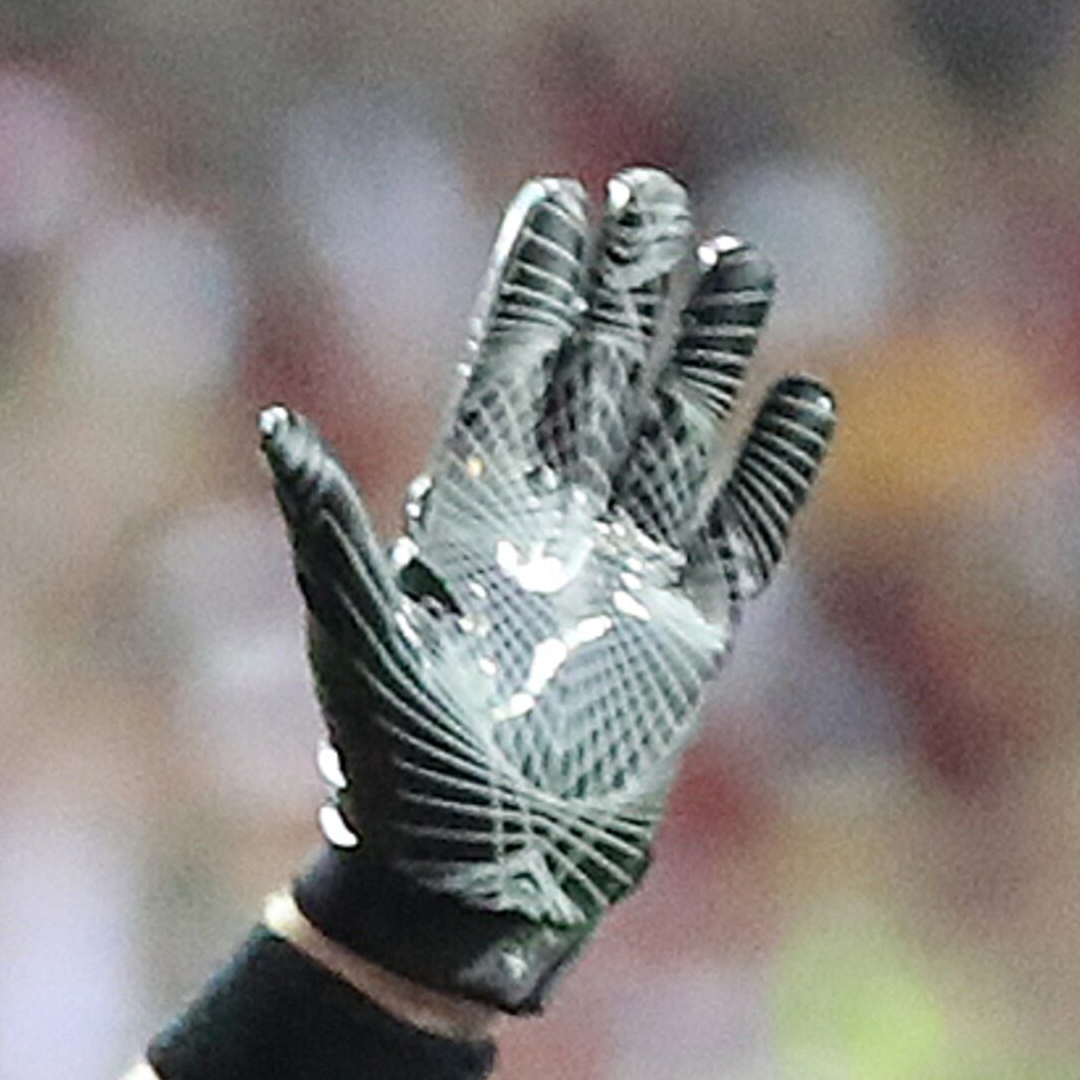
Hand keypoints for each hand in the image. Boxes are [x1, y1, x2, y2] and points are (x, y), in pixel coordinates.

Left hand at [262, 167, 834, 1011]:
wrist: (470, 889)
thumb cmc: (398, 782)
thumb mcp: (358, 649)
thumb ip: (328, 539)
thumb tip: (276, 432)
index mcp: (472, 526)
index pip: (510, 378)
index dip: (535, 291)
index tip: (555, 202)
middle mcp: (553, 538)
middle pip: (600, 383)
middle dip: (625, 289)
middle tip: (650, 190)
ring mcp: (625, 583)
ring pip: (675, 437)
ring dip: (706, 353)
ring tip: (736, 260)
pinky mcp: (687, 644)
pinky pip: (740, 537)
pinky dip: (772, 473)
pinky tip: (802, 402)